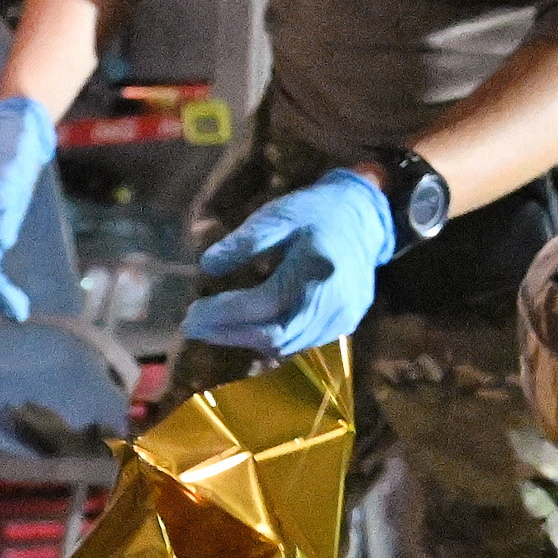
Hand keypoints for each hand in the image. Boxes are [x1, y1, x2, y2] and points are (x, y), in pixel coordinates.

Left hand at [179, 167, 395, 357]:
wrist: (365, 217)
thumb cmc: (315, 212)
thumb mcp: (277, 215)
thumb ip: (244, 242)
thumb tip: (207, 266)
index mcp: (314, 266)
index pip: (263, 302)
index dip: (225, 313)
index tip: (192, 313)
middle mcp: (332, 298)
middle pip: (274, 334)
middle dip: (229, 334)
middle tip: (193, 327)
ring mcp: (343, 315)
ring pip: (288, 345)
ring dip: (247, 340)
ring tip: (215, 328)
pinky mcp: (346, 322)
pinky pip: (303, 344)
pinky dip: (272, 341)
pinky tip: (249, 330)